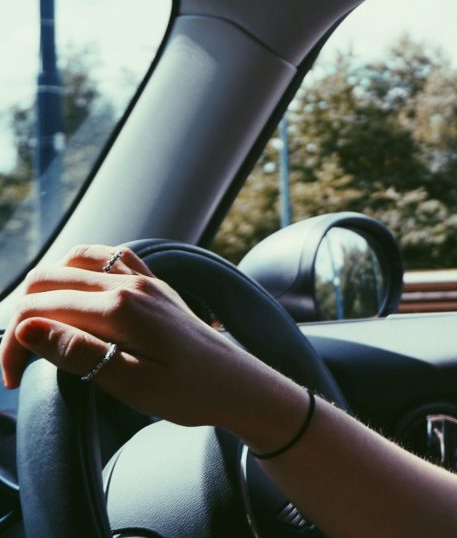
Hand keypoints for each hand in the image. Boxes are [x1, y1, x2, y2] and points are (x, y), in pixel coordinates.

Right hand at [0, 245, 269, 428]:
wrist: (240, 385)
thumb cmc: (190, 393)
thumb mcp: (131, 383)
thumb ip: (78, 353)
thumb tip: (27, 329)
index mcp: (120, 308)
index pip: (39, 311)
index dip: (11, 345)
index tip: (12, 383)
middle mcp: (130, 282)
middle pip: (48, 280)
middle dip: (20, 318)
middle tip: (17, 363)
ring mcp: (145, 279)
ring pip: (74, 261)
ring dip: (46, 289)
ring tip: (38, 330)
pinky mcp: (155, 285)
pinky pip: (109, 258)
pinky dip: (79, 270)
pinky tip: (75, 296)